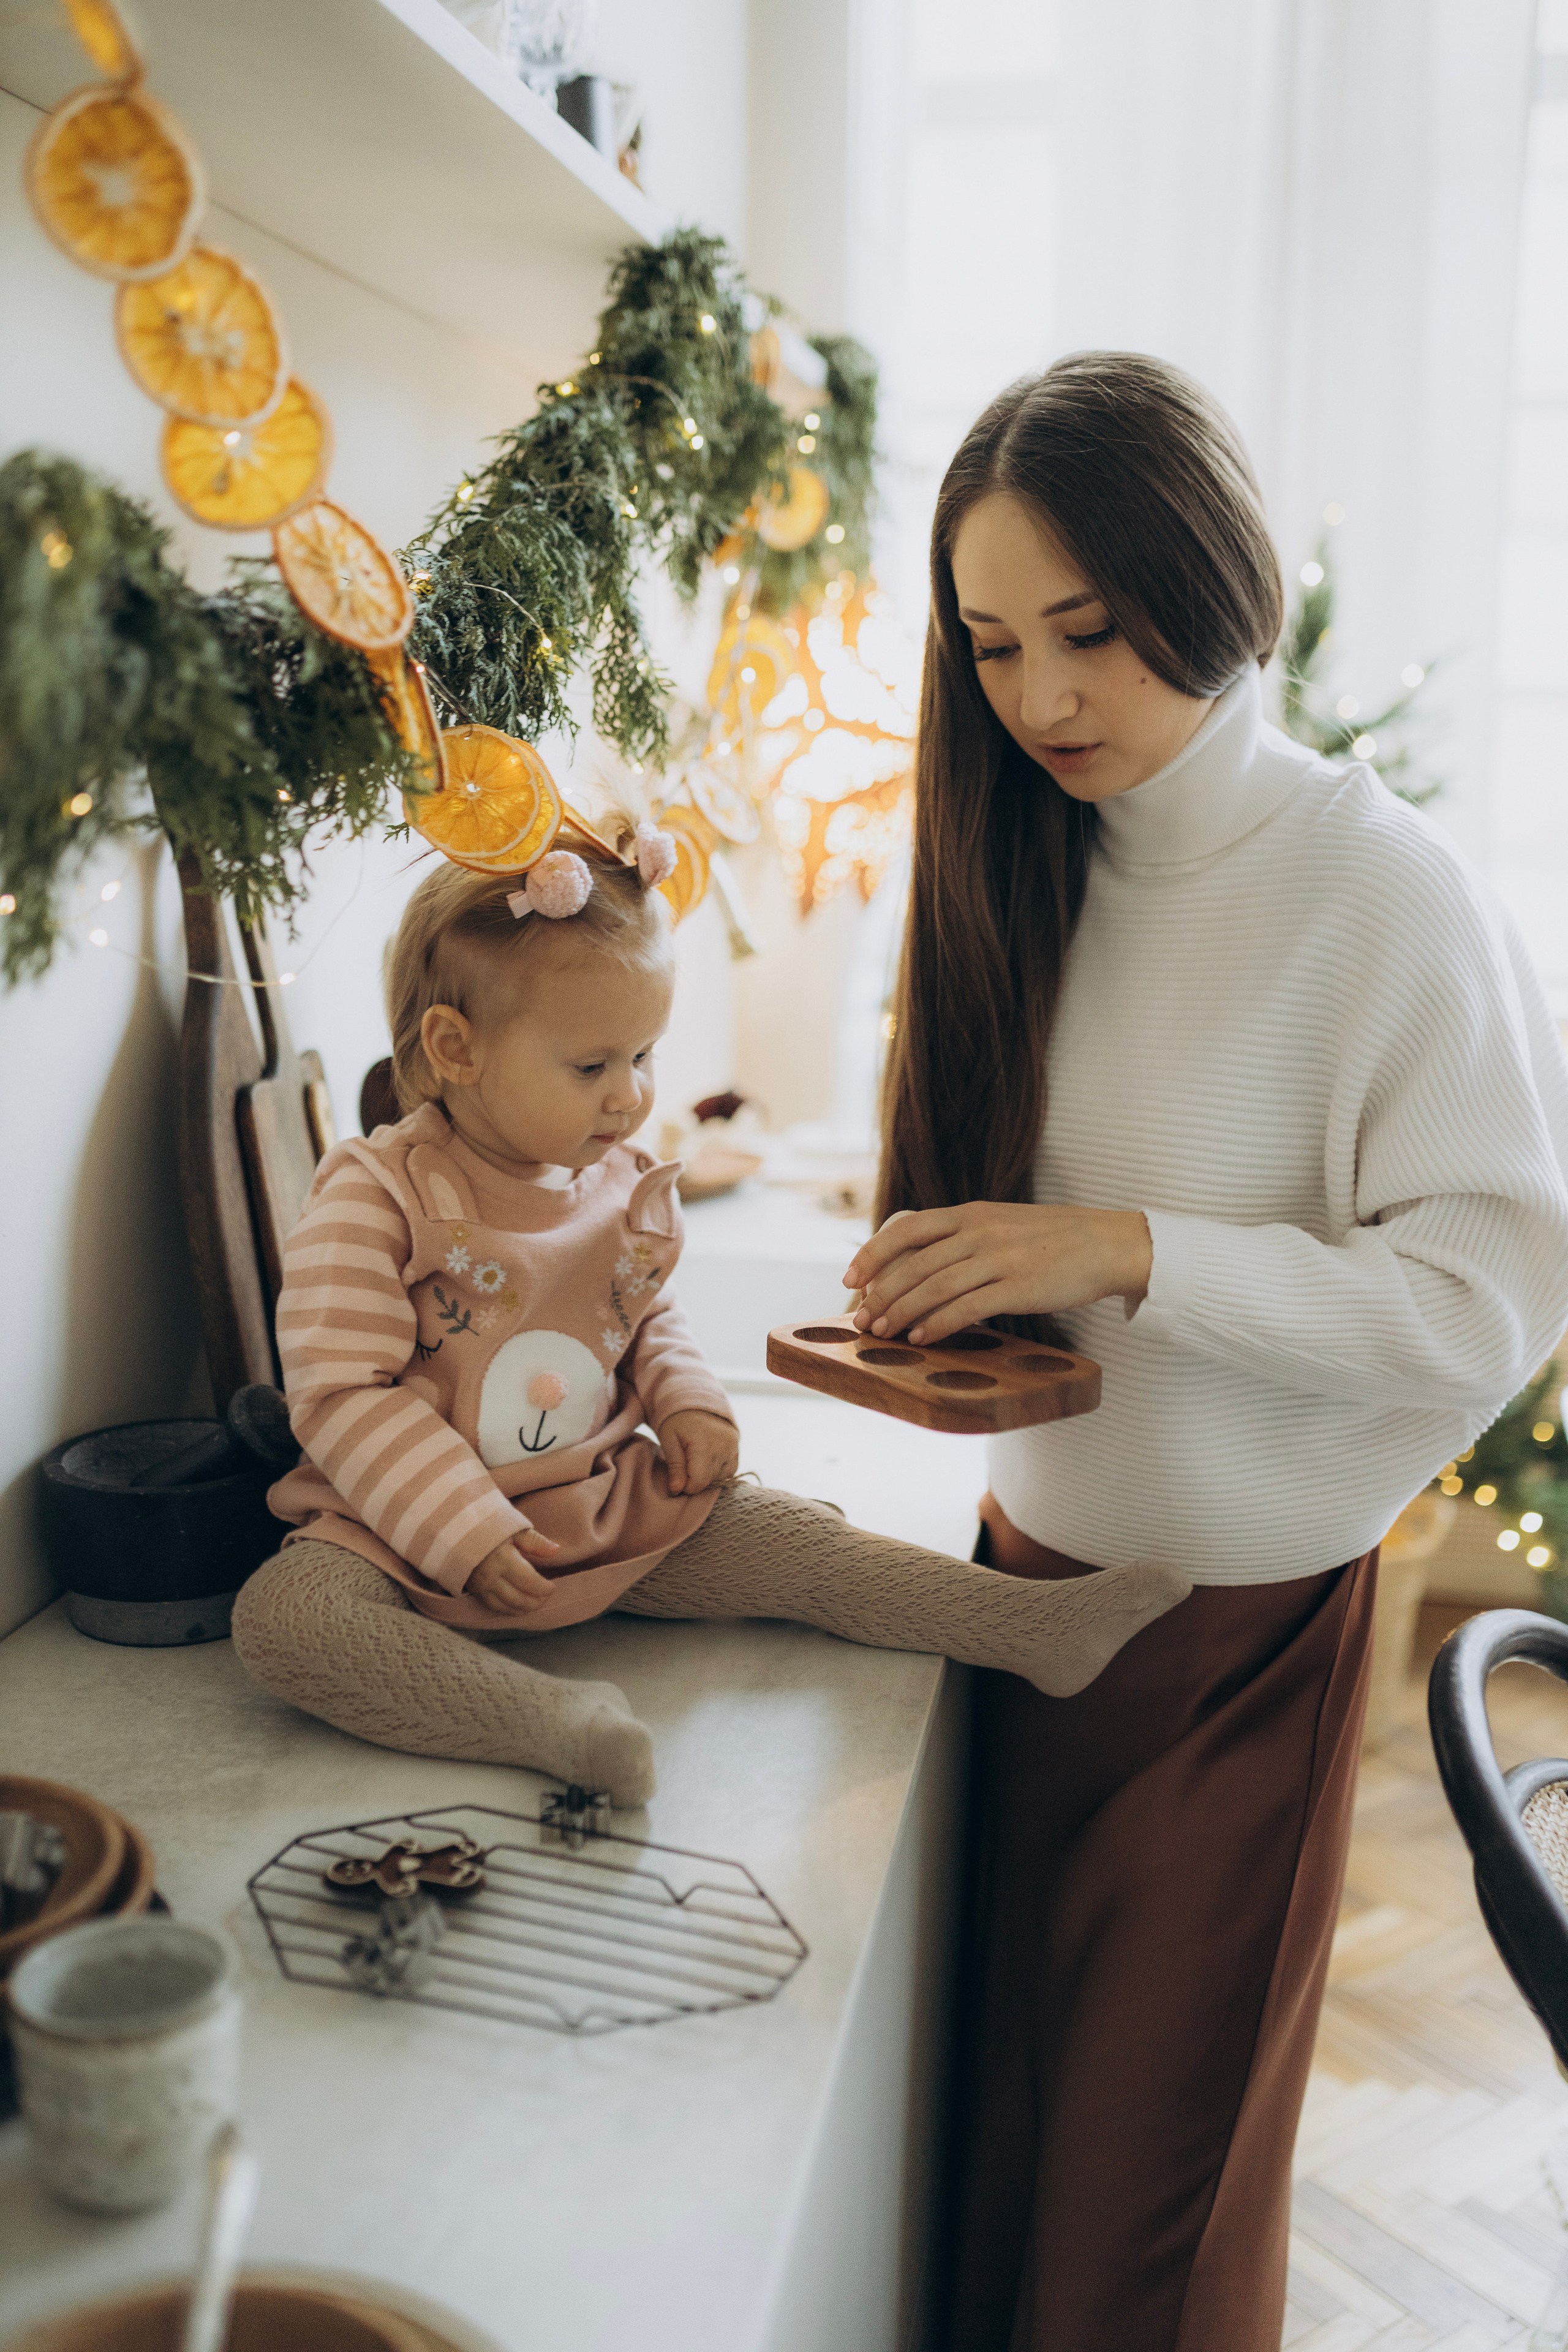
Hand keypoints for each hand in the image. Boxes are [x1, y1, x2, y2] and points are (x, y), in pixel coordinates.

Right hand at [465, 1529, 560, 1614]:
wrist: (455, 1530)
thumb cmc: (488, 1526)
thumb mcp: (514, 1528)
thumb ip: (535, 1542)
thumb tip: (556, 1550)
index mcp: (504, 1559)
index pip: (529, 1582)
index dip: (543, 1588)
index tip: (552, 1587)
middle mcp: (491, 1576)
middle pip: (518, 1599)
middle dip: (536, 1602)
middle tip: (546, 1597)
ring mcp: (480, 1586)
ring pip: (505, 1607)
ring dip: (523, 1609)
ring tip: (535, 1604)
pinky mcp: (473, 1590)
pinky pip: (493, 1607)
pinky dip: (508, 1610)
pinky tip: (517, 1607)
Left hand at [659, 1409, 739, 1494]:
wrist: (695, 1402)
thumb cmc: (676, 1421)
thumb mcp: (668, 1440)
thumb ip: (675, 1466)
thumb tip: (677, 1490)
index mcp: (704, 1444)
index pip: (699, 1482)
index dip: (685, 1487)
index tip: (676, 1480)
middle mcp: (724, 1446)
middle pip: (709, 1481)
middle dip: (694, 1481)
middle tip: (682, 1469)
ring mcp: (733, 1447)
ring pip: (720, 1478)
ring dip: (706, 1476)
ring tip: (693, 1461)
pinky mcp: (737, 1448)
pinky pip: (730, 1471)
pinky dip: (717, 1471)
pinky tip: (705, 1461)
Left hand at [842, 1202, 1153, 1346]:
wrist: (1109, 1244)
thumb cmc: (1055, 1239)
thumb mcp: (1003, 1223)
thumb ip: (965, 1237)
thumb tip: (922, 1266)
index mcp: (972, 1212)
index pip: (907, 1228)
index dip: (873, 1253)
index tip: (851, 1277)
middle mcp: (980, 1230)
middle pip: (914, 1263)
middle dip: (881, 1293)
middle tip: (861, 1319)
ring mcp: (999, 1257)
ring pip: (935, 1286)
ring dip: (902, 1312)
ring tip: (882, 1333)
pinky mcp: (1019, 1286)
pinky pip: (968, 1306)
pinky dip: (939, 1323)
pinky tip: (922, 1337)